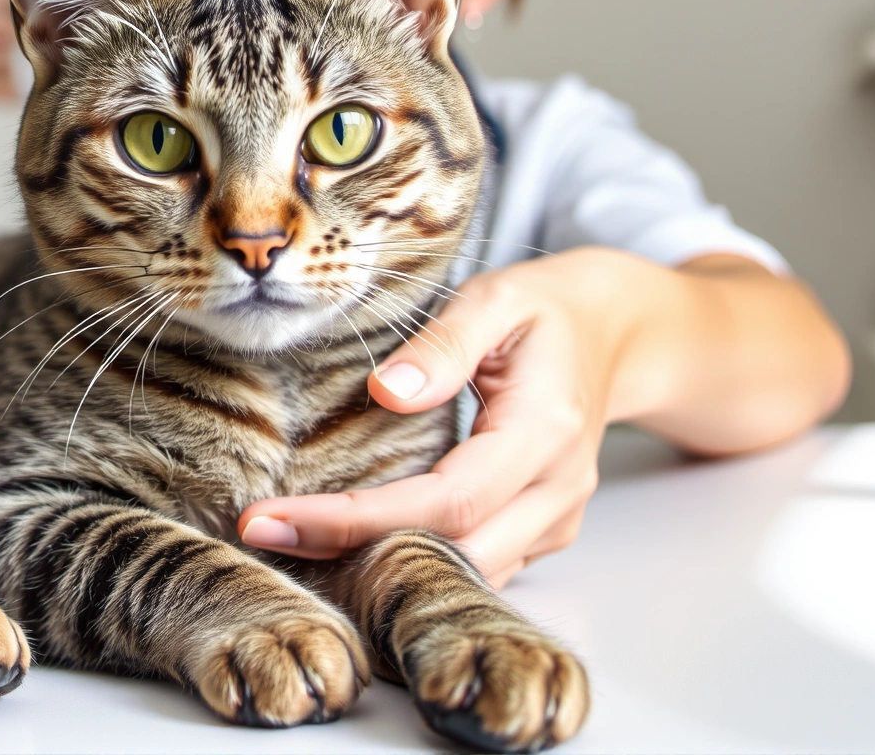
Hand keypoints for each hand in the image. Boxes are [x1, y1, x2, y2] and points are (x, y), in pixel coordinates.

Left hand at [239, 250, 629, 587]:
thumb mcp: (496, 300)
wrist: (614, 334)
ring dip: (377, 568)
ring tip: (287, 540)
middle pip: (452, 555)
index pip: (446, 501)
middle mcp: (555, 491)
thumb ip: (442, 343)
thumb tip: (386, 392)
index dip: (358, 518)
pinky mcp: (540, 533)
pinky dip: (411, 565)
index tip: (276, 517)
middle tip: (260, 534)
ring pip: (463, 575)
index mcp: (544, 432)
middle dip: (351, 556)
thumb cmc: (546, 311)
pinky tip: (344, 544)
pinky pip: (474, 566)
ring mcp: (554, 520)